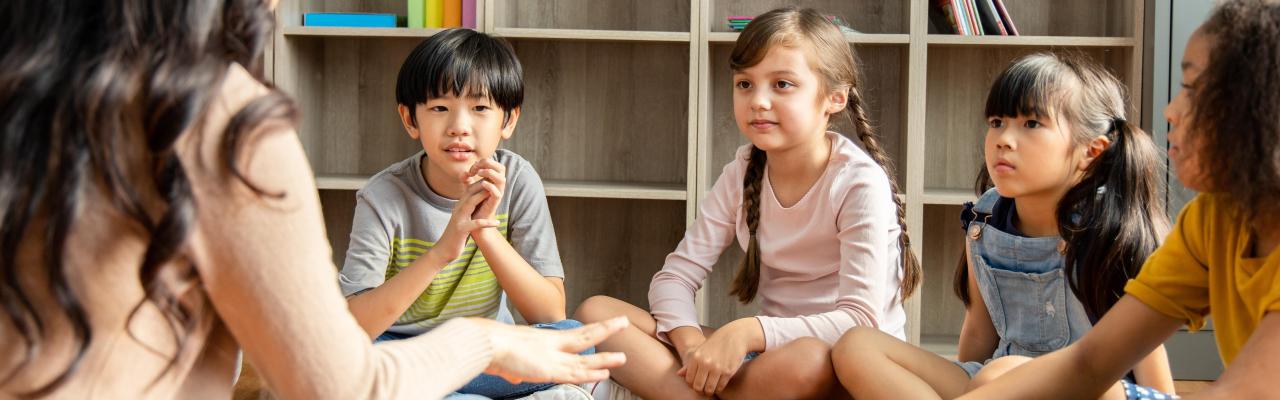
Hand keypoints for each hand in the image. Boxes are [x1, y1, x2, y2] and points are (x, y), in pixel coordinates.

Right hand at [432, 180, 500, 261]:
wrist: (443, 250)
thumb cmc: (455, 235)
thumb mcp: (461, 219)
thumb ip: (467, 210)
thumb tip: (475, 201)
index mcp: (459, 207)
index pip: (469, 191)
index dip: (480, 183)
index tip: (491, 179)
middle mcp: (457, 210)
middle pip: (469, 193)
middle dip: (482, 185)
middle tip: (495, 180)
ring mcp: (458, 219)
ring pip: (470, 203)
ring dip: (482, 197)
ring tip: (495, 194)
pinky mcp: (461, 230)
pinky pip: (475, 224)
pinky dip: (486, 223)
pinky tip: (497, 223)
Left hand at [465, 159, 505, 221]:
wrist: (475, 218)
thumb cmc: (474, 201)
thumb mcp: (469, 188)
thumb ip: (466, 179)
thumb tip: (464, 172)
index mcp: (494, 179)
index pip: (494, 164)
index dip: (483, 162)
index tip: (471, 169)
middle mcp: (498, 185)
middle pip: (501, 168)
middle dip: (489, 164)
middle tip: (476, 169)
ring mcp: (498, 193)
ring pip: (502, 179)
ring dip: (490, 173)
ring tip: (479, 173)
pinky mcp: (495, 202)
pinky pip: (497, 193)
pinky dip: (491, 186)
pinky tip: (482, 183)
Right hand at [481, 317, 628, 383]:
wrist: (486, 342)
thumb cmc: (491, 348)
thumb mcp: (508, 360)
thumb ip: (515, 370)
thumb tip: (514, 376)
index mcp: (544, 339)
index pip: (574, 334)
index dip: (590, 331)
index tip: (603, 327)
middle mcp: (552, 344)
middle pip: (586, 335)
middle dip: (605, 329)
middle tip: (623, 321)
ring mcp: (552, 357)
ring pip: (585, 357)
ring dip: (605, 358)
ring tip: (623, 358)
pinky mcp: (548, 370)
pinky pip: (574, 373)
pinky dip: (590, 374)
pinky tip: (604, 374)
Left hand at [676, 327, 749, 395]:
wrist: (733, 336)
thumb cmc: (715, 344)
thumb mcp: (700, 350)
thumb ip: (689, 364)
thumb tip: (678, 374)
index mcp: (696, 357)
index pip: (689, 380)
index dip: (692, 385)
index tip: (696, 384)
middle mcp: (705, 363)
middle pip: (698, 386)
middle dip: (700, 390)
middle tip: (703, 389)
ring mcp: (717, 368)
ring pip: (709, 389)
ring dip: (709, 391)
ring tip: (710, 388)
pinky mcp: (728, 371)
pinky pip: (720, 387)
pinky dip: (718, 388)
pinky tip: (718, 384)